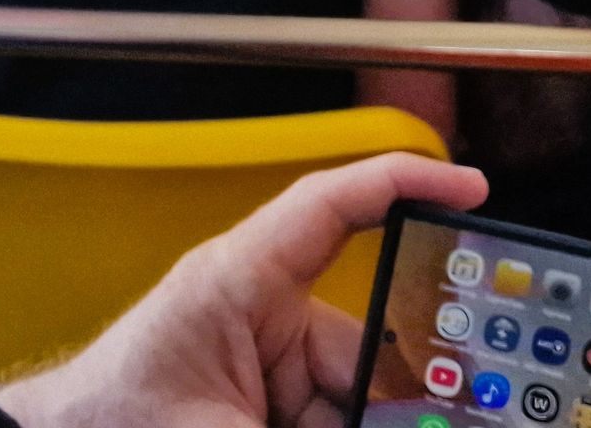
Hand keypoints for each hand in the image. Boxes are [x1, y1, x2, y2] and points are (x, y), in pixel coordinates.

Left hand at [0, 153, 486, 427]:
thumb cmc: (111, 421)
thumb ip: (324, 416)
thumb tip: (395, 411)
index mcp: (242, 282)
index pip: (331, 211)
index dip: (402, 187)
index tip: (471, 189)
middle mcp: (265, 324)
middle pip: (377, 347)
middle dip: (423, 391)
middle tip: (480, 406)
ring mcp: (273, 379)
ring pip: (363, 402)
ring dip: (392, 419)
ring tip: (435, 418)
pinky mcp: (274, 417)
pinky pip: (336, 418)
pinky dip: (352, 427)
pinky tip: (395, 427)